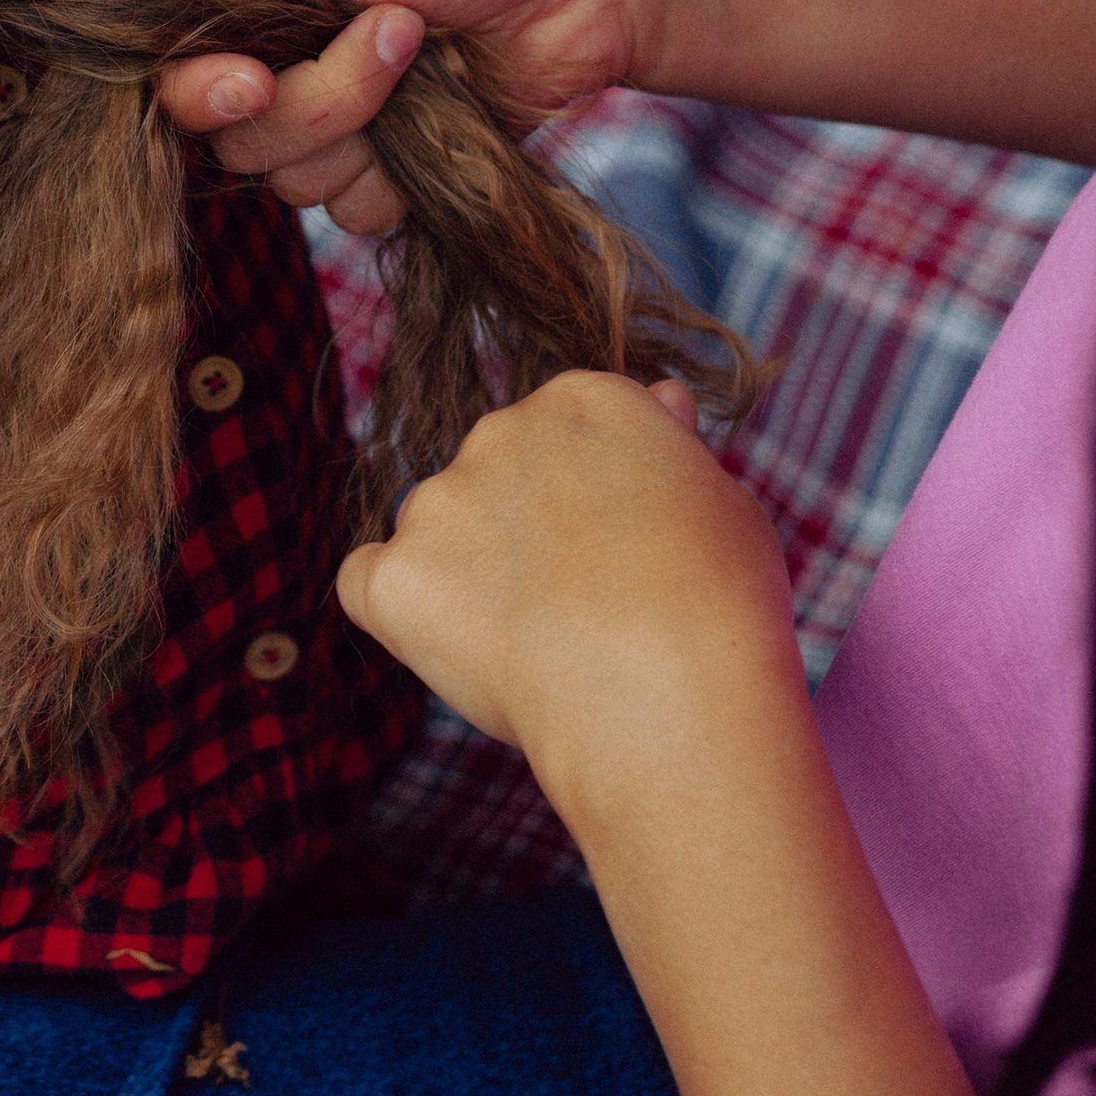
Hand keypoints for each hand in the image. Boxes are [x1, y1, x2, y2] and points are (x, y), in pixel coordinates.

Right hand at [158, 0, 643, 234]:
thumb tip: (127, 15)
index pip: (167, 59)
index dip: (197, 86)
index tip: (251, 80)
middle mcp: (276, 52)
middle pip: (230, 134)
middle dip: (314, 100)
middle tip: (393, 30)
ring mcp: (335, 112)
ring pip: (289, 182)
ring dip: (364, 131)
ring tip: (428, 57)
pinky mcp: (392, 165)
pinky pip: (353, 213)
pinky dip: (401, 177)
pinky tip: (445, 116)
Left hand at [336, 372, 798, 833]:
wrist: (667, 696)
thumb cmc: (721, 609)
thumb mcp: (726, 503)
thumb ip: (672, 451)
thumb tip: (661, 401)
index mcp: (584, 399)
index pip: (567, 435)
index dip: (593, 503)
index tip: (624, 555)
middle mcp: (500, 430)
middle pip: (495, 475)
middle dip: (525, 533)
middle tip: (582, 608)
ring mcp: (438, 501)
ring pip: (436, 531)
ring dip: (469, 574)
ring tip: (539, 645)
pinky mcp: (393, 576)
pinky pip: (369, 584)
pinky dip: (402, 615)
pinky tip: (463, 649)